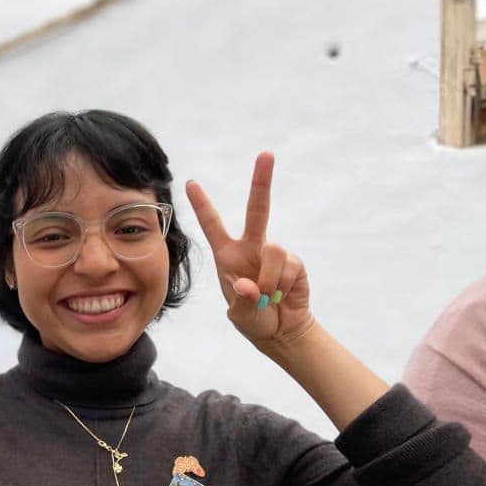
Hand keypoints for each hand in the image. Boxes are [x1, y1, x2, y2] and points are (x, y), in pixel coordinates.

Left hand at [185, 153, 312, 347]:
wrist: (281, 331)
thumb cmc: (253, 319)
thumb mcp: (240, 315)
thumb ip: (243, 302)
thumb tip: (250, 286)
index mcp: (228, 256)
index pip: (212, 226)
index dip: (202, 205)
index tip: (190, 183)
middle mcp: (251, 248)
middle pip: (258, 210)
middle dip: (262, 182)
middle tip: (266, 154)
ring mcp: (274, 254)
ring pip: (274, 250)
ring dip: (269, 280)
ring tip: (268, 298)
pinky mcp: (295, 263)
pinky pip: (289, 266)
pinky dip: (283, 286)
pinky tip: (282, 296)